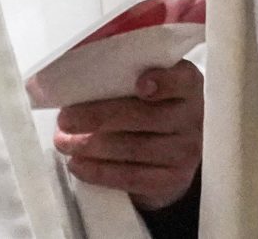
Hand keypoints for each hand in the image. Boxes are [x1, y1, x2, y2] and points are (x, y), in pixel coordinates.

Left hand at [54, 60, 202, 209]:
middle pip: (145, 116)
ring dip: (91, 146)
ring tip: (64, 142)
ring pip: (134, 148)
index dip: (163, 82)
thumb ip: (127, 78)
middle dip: (99, 117)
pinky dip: (99, 172)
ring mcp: (185, 152)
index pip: (182, 80)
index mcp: (189, 86)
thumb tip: (69, 82)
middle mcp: (192, 118)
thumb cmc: (154, 109)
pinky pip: (132, 177)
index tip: (140, 84)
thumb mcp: (154, 87)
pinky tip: (77, 165)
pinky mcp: (171, 180)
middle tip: (65, 119)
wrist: (176, 153)